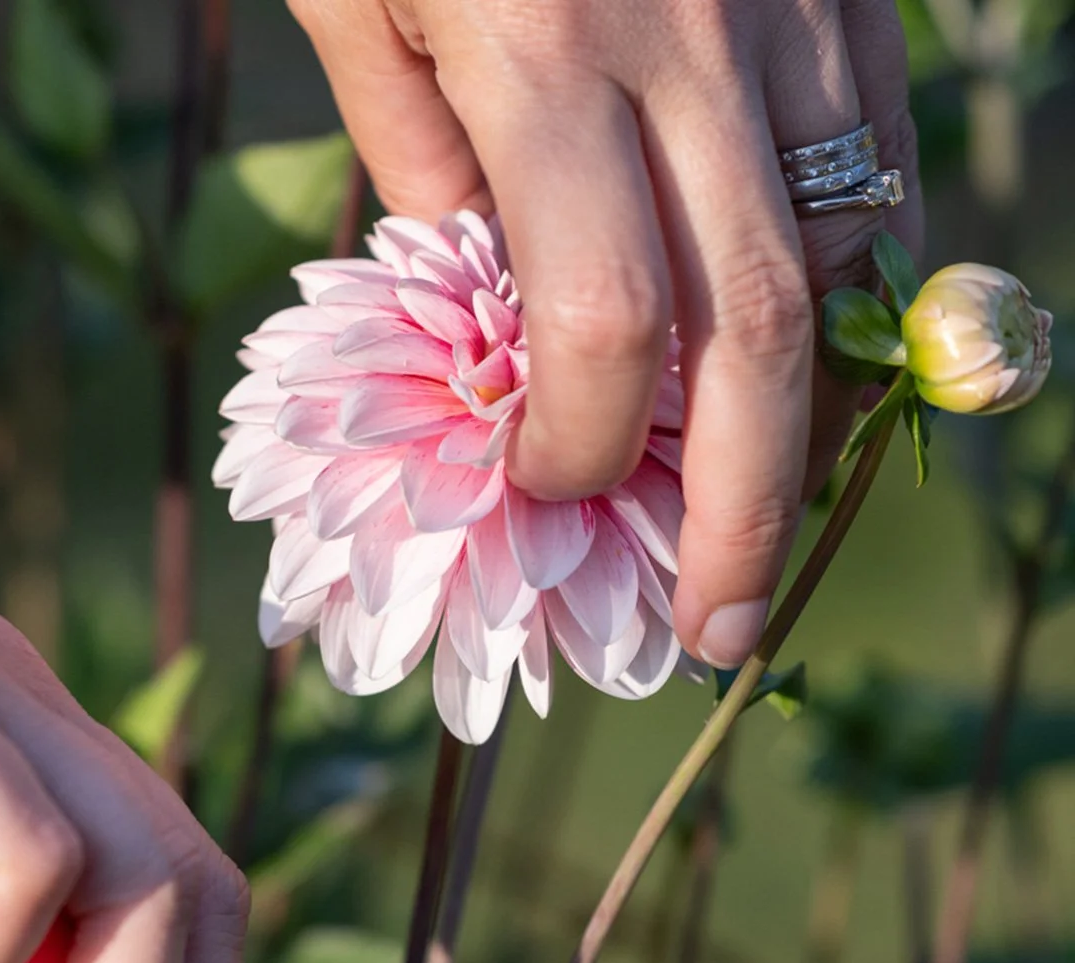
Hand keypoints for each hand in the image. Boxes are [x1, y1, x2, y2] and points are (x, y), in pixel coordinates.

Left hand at [288, 0, 922, 666]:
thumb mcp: (357, 0)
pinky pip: (878, 165)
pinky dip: (848, 285)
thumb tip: (482, 300)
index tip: (545, 494)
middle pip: (754, 330)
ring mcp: (785, 13)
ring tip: (764, 502)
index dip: (584, 448)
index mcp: (541, 52)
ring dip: (807, 411)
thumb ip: (417, 154)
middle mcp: (690, 42)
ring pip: (838, 259)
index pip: (602, 322)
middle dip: (746, 511)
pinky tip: (803, 353)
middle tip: (723, 627)